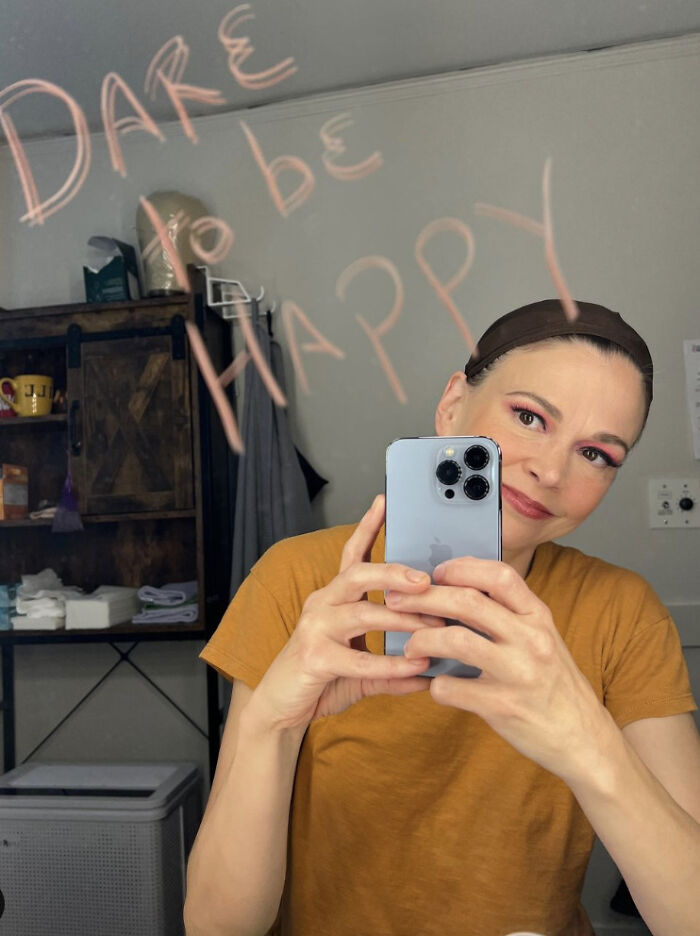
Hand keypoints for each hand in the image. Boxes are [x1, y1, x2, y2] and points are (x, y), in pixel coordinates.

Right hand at [250, 495, 442, 733]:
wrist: (280, 710)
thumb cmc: (321, 681)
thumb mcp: (362, 671)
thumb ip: (394, 667)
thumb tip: (433, 668)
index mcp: (333, 598)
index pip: (351, 555)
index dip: (367, 527)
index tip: (384, 501)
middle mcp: (322, 605)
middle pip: (357, 574)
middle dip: (393, 572)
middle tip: (425, 579)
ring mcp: (315, 629)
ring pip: (362, 613)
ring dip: (403, 620)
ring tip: (435, 627)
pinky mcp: (313, 658)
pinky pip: (358, 658)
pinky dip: (391, 664)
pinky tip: (416, 668)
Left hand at [386, 556, 609, 781]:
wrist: (584, 740)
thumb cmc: (554, 685)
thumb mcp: (542, 640)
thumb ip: (509, 616)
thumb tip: (454, 593)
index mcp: (539, 617)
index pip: (499, 575)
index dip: (462, 568)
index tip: (436, 573)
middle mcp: (532, 639)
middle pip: (468, 601)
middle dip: (424, 597)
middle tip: (397, 602)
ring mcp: (518, 673)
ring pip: (455, 639)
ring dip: (422, 639)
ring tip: (410, 646)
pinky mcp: (503, 707)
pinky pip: (451, 688)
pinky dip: (435, 684)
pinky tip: (435, 684)